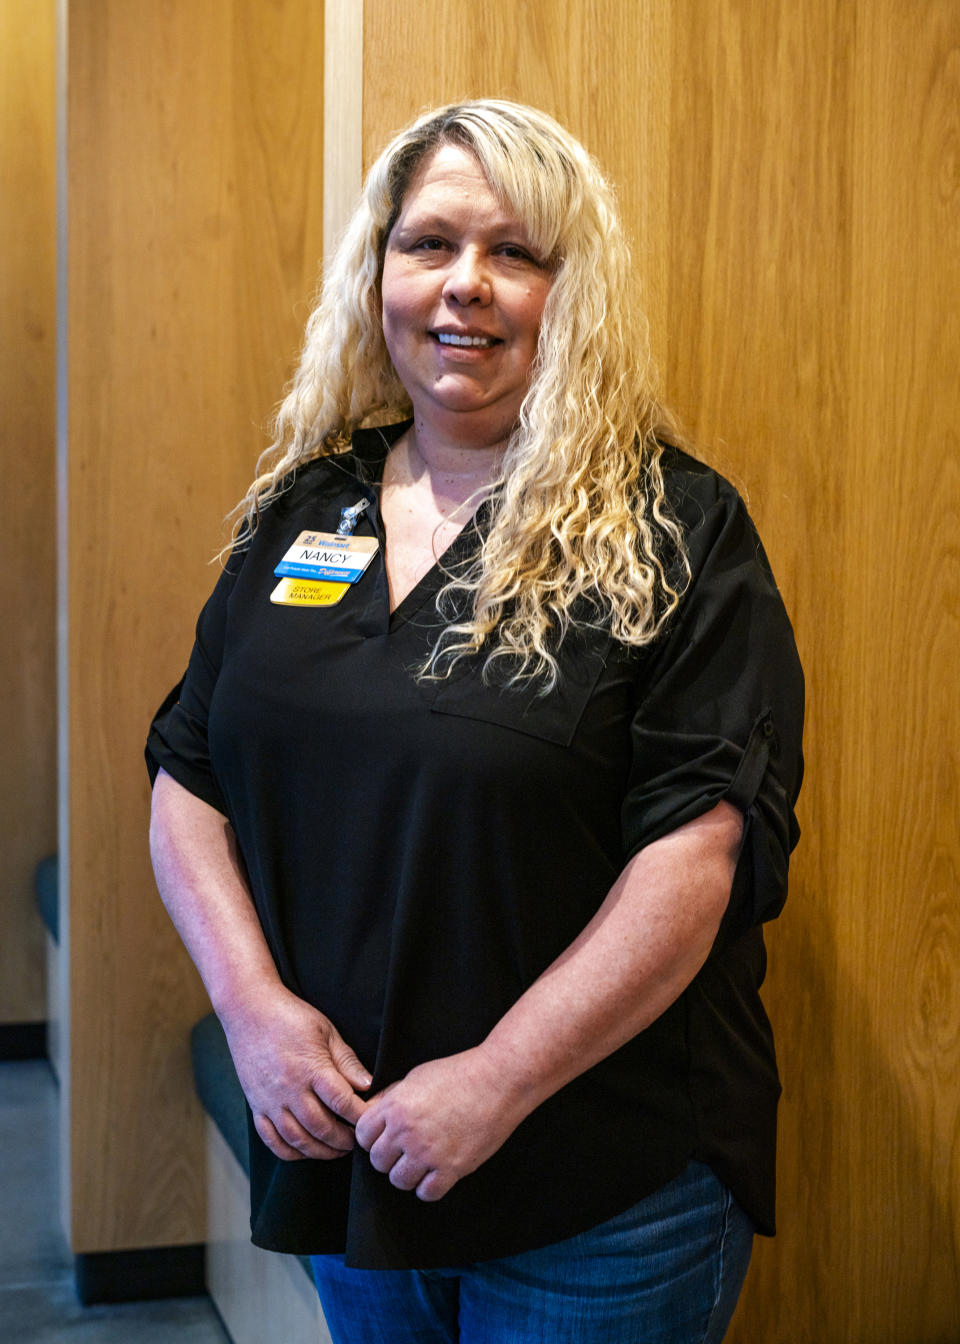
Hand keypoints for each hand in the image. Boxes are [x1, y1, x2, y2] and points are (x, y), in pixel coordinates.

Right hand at [220, 984, 371, 1161]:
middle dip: (344, 1140)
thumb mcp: (326, 1031)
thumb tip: (369, 1086)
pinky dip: (291, 1152)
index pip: (342, 1102)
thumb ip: (347, 1061)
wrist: (248, 1011)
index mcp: (311, 1068)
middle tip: (358, 1141)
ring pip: (298, 1140)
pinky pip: (272, 1140)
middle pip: (321, 1127)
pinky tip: (306, 1150)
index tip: (372, 1120)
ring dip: (321, 1151)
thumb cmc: (292, 1017)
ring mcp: (270, 1101)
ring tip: (337, 1150)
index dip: (360, 1116)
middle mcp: (289, 1089)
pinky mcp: (256, 1106)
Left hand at [355, 1047, 527, 1200]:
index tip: (384, 1137)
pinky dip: (429, 1187)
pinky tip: (437, 1173)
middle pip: (378, 1162)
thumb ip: (391, 1097)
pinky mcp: (452, 1168)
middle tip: (405, 1150)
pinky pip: (427, 1193)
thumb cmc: (459, 1073)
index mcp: (395, 1106)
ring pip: (399, 1181)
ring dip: (408, 1174)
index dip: (372, 1137)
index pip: (363, 1135)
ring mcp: (428, 1152)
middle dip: (389, 1157)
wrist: (498, 1080)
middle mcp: (407, 1132)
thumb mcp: (416, 1076)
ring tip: (421, 1162)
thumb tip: (371, 1112)